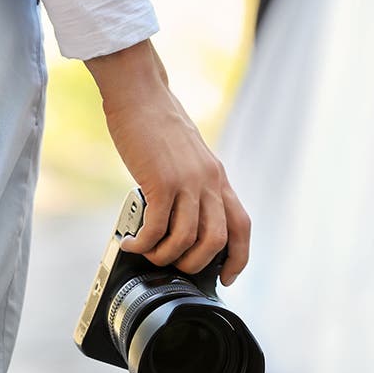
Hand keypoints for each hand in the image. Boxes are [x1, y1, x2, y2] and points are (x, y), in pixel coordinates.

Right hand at [85, 40, 250, 285]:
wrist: (142, 95)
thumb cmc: (158, 127)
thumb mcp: (189, 159)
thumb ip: (193, 187)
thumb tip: (183, 221)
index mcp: (218, 179)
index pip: (242, 226)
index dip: (239, 257)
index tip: (227, 277)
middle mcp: (210, 182)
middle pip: (217, 240)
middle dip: (196, 264)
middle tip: (174, 266)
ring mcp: (188, 182)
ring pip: (188, 238)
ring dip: (166, 256)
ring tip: (147, 253)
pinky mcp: (161, 180)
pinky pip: (158, 227)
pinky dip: (145, 243)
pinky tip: (131, 242)